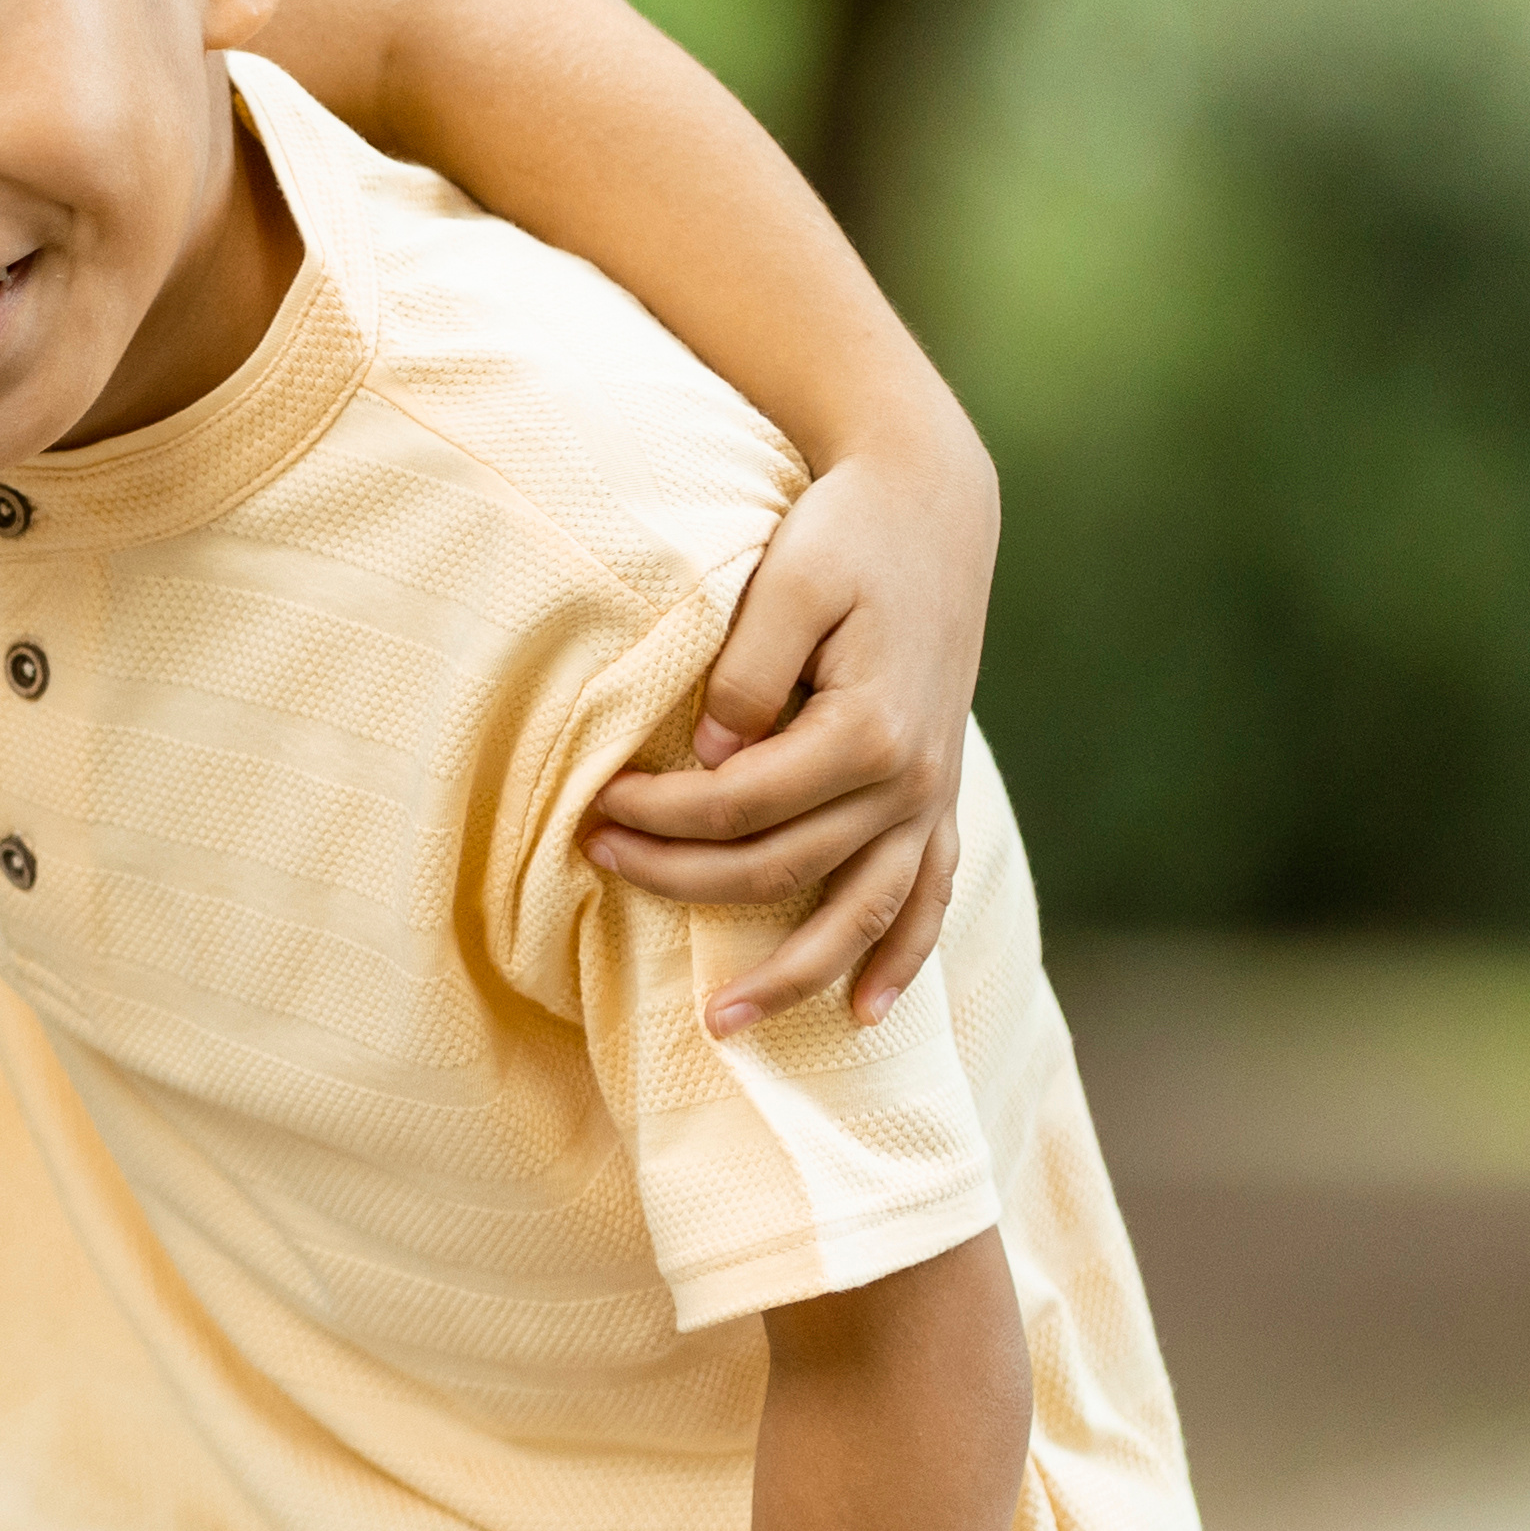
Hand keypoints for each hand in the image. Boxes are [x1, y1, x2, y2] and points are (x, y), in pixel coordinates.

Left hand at [584, 442, 995, 1034]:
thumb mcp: (786, 583)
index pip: (736, 806)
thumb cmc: (845, 535)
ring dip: (795, 975)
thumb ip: (744, 674)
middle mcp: (910, 779)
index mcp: (867, 731)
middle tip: (594, 863)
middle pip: (780, 866)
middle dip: (679, 879)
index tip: (589, 806)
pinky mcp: (939, 792)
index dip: (655, 816)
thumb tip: (711, 760)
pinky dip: (902, 954)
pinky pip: (930, 893)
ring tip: (724, 1026)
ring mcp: (931, 794)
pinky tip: (870, 1012)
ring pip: (862, 911)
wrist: (931, 504)